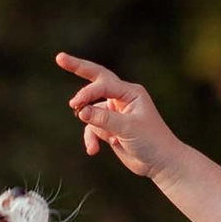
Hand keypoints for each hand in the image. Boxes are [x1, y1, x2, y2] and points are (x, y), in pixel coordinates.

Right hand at [56, 52, 185, 179]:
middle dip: (78, 68)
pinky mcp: (110, 127)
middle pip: (96, 80)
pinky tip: (93, 151)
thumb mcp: (128, 128)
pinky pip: (92, 128)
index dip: (87, 92)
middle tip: (59, 58)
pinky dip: (91, 138)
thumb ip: (104, 119)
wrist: (161, 163)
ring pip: (90, 112)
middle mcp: (121, 98)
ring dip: (90, 128)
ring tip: (94, 145)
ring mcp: (115, 112)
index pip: (103, 83)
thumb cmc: (152, 141)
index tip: (76, 104)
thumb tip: (81, 111)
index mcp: (130, 92)